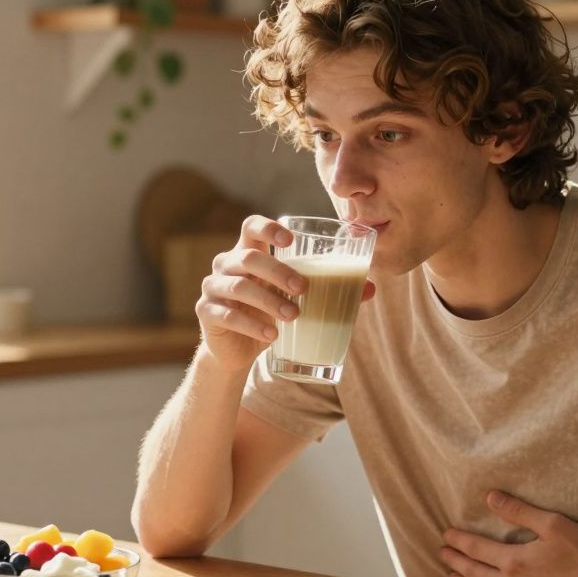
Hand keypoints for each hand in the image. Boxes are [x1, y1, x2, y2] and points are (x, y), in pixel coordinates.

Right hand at [196, 215, 375, 373]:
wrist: (237, 350)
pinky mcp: (206, 313)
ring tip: (293, 317)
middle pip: (248, 257)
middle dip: (278, 271)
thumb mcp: (295, 299)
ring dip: (268, 301)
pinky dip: (252, 325)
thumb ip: (329, 288)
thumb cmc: (269, 314)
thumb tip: (371, 287)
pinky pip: (226, 315)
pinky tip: (272, 335)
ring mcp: (213, 288)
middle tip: (304, 289)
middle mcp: (227, 264)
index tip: (291, 241)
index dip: (268, 228)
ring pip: (238, 286)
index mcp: (248, 252)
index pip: (251, 226)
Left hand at [440, 491, 577, 576]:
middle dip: (455, 562)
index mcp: (514, 562)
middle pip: (474, 572)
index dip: (459, 541)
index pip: (476, 549)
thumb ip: (519, 511)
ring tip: (452, 576)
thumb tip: (491, 497)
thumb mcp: (553, 524)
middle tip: (442, 553)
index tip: (446, 535)